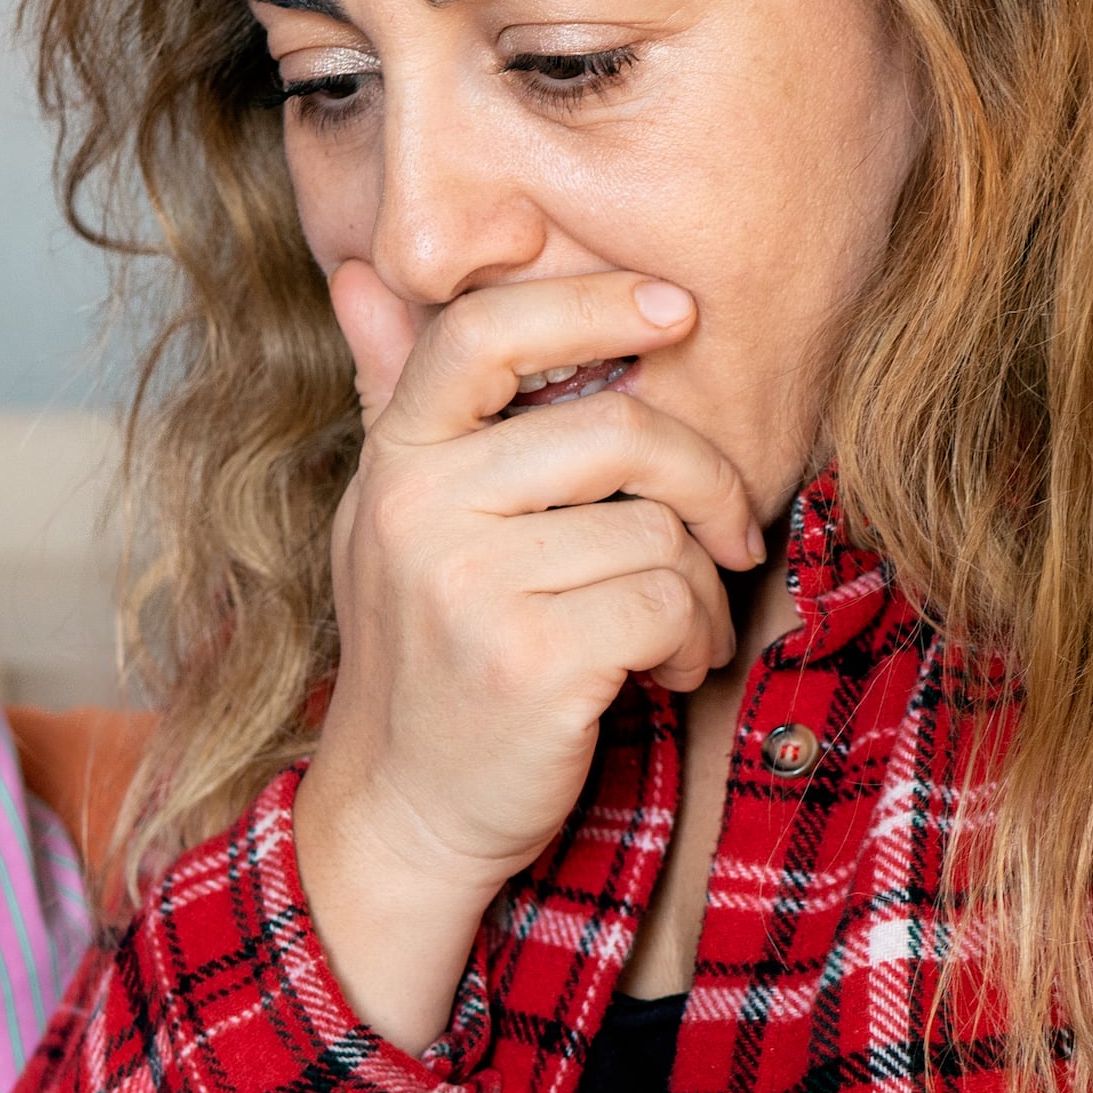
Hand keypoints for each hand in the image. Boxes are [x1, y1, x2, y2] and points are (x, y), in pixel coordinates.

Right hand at [293, 268, 763, 1050]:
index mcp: (395, 459)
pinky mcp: (529, 659)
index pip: (487, 330)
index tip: (678, 311)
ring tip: (673, 631)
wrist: (405, 816)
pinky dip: (691, 641)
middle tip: (730, 529)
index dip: (593, 302)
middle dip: (706, 479)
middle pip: (618, 430)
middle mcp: (418, 509)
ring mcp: (468, 585)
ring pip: (658, 530)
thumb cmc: (425, 658)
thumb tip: (362, 276)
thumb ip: (391, 396)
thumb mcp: (393, 521)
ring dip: (700, 589)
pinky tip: (663, 672)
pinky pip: (666, 602)